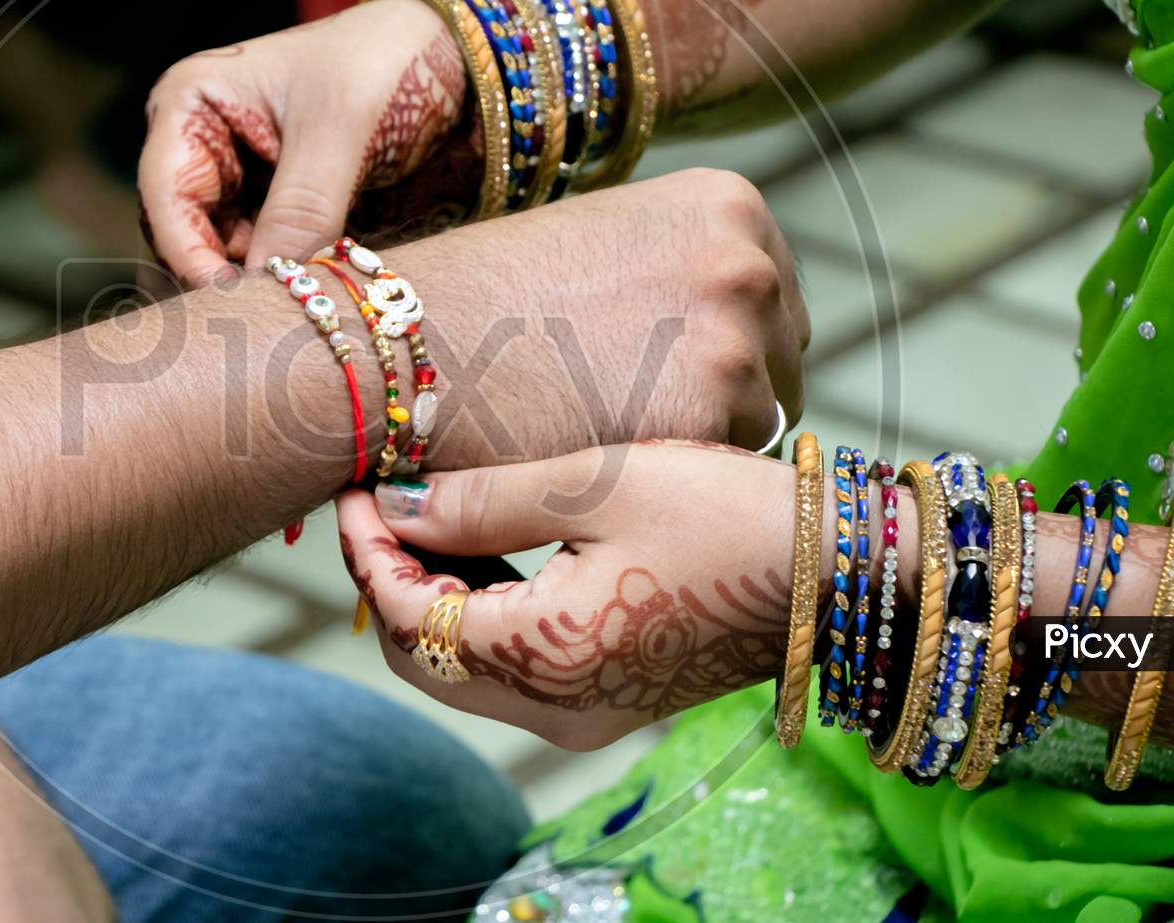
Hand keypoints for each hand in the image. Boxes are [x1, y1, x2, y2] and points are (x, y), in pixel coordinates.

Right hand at [138, 0, 473, 286]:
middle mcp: (201, 141)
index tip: (232, 300)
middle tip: (276, 309)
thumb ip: (301, 208)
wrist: (445, 55)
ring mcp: (235, 175)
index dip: (189, 253)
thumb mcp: (341, 130)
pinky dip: (285, 272)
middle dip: (225, 272)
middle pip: (184, 232)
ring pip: (223, 252)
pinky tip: (317, 283)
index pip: (166, 195)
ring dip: (260, 278)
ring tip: (308, 294)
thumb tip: (268, 285)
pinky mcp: (271, 203)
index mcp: (191, 103)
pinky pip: (262, 254)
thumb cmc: (384, 63)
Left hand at [336, 441, 795, 749]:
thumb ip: (482, 501)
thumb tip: (393, 503)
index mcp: (543, 658)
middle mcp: (552, 711)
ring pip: (457, 666)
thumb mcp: (599, 486)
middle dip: (386, 576)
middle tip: (386, 498)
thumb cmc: (730, 517)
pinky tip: (491, 549)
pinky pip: (507, 669)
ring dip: (430, 595)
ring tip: (433, 511)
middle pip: (417, 654)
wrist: (841, 577)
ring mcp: (580, 716)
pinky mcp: (605, 702)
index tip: (357, 483)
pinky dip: (479, 613)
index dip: (364, 547)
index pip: (400, 615)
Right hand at [383, 169, 807, 466]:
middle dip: (720, 389)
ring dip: (699, 437)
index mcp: (727, 203)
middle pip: (777, 356)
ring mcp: (736, 338)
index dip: (717, 338)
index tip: (662, 364)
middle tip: (635, 409)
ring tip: (609, 431)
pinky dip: (670, 473)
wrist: (410, 345)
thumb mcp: (597, 243)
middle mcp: (748, 260)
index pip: (769, 291)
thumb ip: (671, 271)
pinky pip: (719, 467)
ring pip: (756, 419)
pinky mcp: (708, 415)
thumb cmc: (481, 298)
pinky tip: (607, 455)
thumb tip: (711, 321)